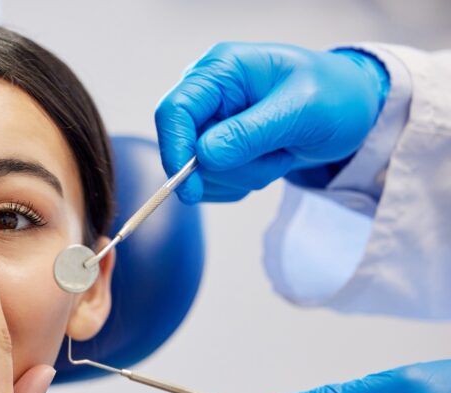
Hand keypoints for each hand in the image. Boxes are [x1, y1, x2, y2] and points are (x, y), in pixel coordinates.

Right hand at [155, 42, 389, 202]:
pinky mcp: (219, 148)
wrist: (355, 110)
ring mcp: (213, 122)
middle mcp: (209, 94)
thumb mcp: (301, 111)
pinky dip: (241, 183)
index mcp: (222, 69)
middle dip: (228, 167)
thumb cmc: (335, 95)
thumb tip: (204, 156)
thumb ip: (250, 133)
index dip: (175, 149)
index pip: (174, 111)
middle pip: (186, 148)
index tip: (189, 186)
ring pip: (200, 172)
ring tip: (280, 153)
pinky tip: (271, 161)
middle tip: (275, 159)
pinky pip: (212, 183)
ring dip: (242, 176)